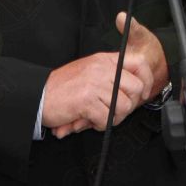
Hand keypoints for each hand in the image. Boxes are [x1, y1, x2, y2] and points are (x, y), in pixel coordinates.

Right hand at [49, 13, 168, 137]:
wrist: (38, 96)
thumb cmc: (63, 88)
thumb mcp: (90, 71)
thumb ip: (111, 75)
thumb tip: (137, 88)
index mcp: (105, 60)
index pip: (140, 63)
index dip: (146, 81)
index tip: (142, 93)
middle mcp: (102, 68)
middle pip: (136, 89)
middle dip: (128, 106)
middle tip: (113, 111)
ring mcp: (95, 83)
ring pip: (123, 107)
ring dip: (112, 118)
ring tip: (97, 116)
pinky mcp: (87, 100)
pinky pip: (107, 119)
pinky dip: (99, 125)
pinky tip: (87, 120)